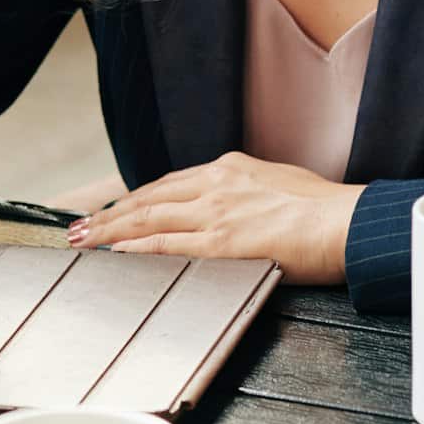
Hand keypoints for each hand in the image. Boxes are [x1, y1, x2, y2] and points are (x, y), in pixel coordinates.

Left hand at [68, 151, 364, 283]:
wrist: (343, 222)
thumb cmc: (324, 208)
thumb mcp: (278, 182)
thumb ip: (248, 189)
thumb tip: (238, 204)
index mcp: (229, 169)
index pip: (168, 184)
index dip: (136, 198)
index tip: (114, 208)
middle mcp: (215, 185)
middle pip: (148, 199)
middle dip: (110, 212)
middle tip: (80, 224)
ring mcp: (215, 214)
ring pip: (148, 220)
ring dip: (110, 230)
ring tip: (83, 239)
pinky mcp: (220, 243)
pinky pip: (166, 247)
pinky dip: (135, 250)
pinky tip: (114, 254)